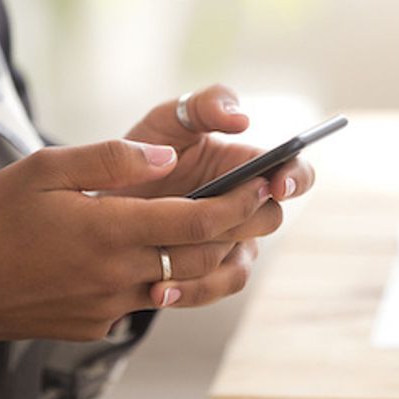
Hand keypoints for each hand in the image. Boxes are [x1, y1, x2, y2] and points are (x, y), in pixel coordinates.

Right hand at [0, 139, 271, 390]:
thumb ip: (109, 160)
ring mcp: (113, 306)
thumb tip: (166, 158)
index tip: (267, 182)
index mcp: (112, 230)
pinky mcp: (101, 325)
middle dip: (244, 228)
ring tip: (227, 227)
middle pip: (205, 254)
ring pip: (184, 282)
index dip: (241, 201)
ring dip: (212, 255)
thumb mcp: (43, 170)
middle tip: (267, 203)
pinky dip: (167, 278)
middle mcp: (121, 274)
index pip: (200, 218)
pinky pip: (148, 300)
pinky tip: (158, 255)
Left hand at [111, 85, 316, 309]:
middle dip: (244, 222)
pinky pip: (212, 289)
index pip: (295, 172)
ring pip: (240, 265)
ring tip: (177, 263)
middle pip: (270, 219)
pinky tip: (158, 291)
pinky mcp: (204, 275)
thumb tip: (242, 118)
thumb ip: (206, 105)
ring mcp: (228, 244)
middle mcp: (246, 208)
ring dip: (211, 267)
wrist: (102, 198)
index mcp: (248, 166)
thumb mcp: (168, 119)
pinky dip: (189, 292)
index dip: (296, 179)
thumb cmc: (144, 153)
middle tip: (212, 223)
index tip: (278, 184)